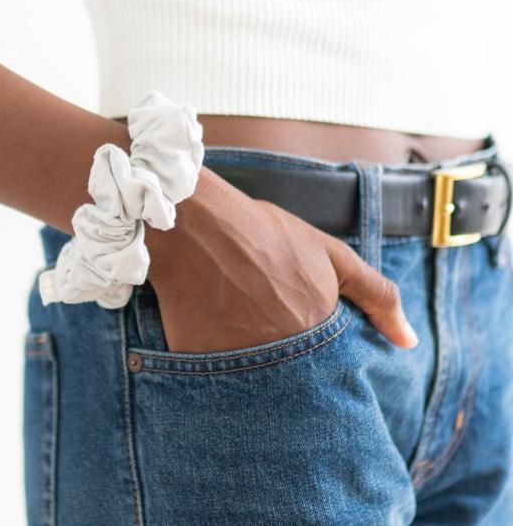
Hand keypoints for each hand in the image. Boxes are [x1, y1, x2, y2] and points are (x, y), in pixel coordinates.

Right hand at [143, 171, 417, 353]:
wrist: (193, 221)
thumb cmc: (263, 231)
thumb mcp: (330, 254)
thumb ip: (377, 296)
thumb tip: (409, 342)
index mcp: (318, 329)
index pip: (331, 364)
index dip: (315, 346)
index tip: (297, 324)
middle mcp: (282, 351)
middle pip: (293, 376)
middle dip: (284, 354)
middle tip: (265, 321)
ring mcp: (238, 358)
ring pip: (256, 381)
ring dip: (252, 362)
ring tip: (239, 323)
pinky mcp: (198, 361)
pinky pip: (213, 378)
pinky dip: (215, 361)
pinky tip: (209, 329)